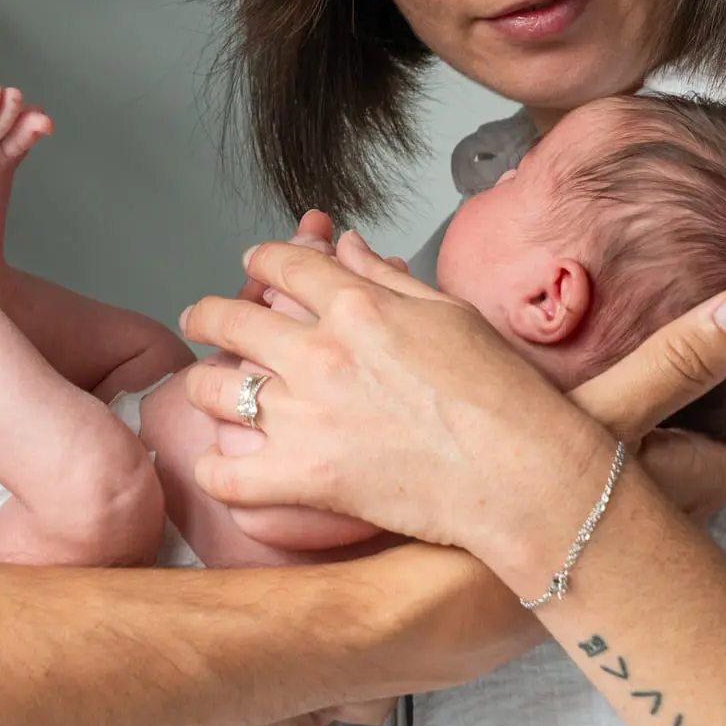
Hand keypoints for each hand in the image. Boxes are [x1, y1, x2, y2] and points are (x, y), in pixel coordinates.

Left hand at [184, 228, 725, 589]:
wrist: (526, 473)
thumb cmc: (505, 395)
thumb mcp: (450, 313)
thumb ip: (386, 278)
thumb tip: (345, 247)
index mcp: (358, 306)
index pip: (281, 265)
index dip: (259, 261)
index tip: (253, 267)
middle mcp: (321, 353)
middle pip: (228, 320)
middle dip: (206, 317)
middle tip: (200, 323)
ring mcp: (307, 415)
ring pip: (212, 390)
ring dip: (205, 387)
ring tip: (207, 391)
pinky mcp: (305, 477)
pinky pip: (225, 476)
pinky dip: (216, 473)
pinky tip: (223, 467)